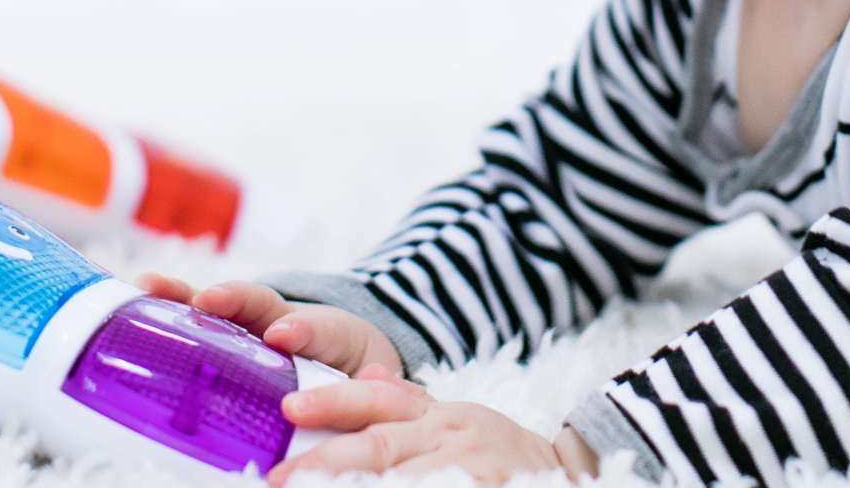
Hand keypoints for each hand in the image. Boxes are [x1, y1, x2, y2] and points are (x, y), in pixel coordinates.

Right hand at [132, 271, 402, 376]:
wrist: (346, 356)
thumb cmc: (353, 367)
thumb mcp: (369, 374)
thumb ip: (372, 379)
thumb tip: (379, 379)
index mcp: (318, 331)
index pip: (309, 324)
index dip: (299, 327)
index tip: (283, 334)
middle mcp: (275, 323)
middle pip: (252, 304)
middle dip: (228, 298)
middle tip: (205, 300)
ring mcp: (242, 330)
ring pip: (213, 308)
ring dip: (180, 296)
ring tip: (146, 286)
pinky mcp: (217, 343)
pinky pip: (187, 326)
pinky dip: (161, 310)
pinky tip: (129, 303)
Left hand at [268, 364, 599, 484]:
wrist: (571, 473)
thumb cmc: (499, 456)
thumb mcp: (456, 420)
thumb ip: (411, 404)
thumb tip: (370, 373)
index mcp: (438, 415)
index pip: (380, 399)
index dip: (334, 400)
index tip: (288, 405)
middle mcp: (453, 435)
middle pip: (381, 446)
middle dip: (326, 463)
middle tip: (277, 478)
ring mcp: (471, 468)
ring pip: (404, 482)